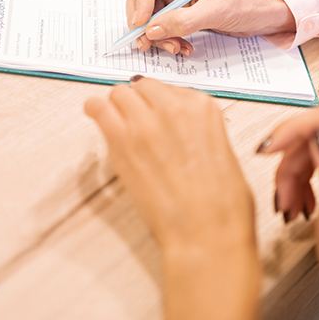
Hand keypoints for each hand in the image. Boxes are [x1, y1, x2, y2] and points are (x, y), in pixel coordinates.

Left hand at [85, 77, 254, 251]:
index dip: (160, 103)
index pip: (170, 89)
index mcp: (202, 107)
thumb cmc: (223, 202)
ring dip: (117, 105)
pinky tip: (95, 116)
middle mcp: (173, 106)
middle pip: (143, 86)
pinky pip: (98, 108)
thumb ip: (198, 129)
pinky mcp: (122, 140)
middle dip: (138, 101)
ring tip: (115, 121)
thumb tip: (179, 129)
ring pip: (119, 93)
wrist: (206, 233)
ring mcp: (145, 122)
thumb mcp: (222, 151)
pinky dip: (95, 110)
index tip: (156, 115)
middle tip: (135, 120)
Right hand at [126, 0, 294, 54]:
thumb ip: (182, 20)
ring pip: (149, 13)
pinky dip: (167, 39)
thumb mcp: (217, 11)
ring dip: (156, 34)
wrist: (270, 14)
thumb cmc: (250, 2)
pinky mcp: (182, 10)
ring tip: (174, 47)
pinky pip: (162, 25)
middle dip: (144, 20)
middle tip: (149, 42)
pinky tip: (182, 47)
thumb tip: (150, 30)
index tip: (141, 22)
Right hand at [262, 106, 318, 302]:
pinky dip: (297, 174)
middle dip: (289, 160)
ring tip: (289, 204)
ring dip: (290, 172)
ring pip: (308, 141)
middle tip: (282, 196)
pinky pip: (311, 150)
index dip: (294, 128)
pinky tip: (298, 198)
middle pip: (315, 130)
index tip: (267, 150)